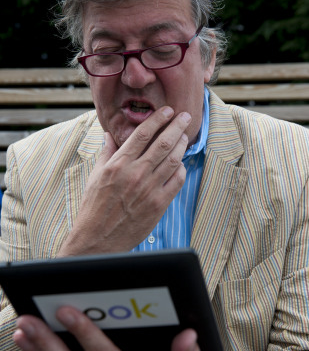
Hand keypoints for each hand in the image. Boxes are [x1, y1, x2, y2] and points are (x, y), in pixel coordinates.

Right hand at [58, 106, 190, 255]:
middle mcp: (136, 174)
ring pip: (173, 160)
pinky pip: (177, 181)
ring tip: (185, 136)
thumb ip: (106, 154)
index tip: (167, 111)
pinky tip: (180, 163)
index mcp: (118, 164)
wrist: (98, 239)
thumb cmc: (94, 207)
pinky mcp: (158, 204)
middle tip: (185, 116)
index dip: (158, 119)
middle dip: (177, 126)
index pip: (143, 134)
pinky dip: (181, 169)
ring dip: (182, 144)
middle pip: (163, 143)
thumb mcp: (96, 177)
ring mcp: (149, 189)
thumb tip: (110, 135)